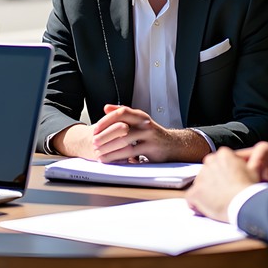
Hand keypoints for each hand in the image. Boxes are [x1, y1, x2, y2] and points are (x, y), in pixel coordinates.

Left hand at [90, 104, 207, 162]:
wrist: (173, 144)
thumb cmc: (151, 132)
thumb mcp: (139, 120)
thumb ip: (123, 113)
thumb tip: (106, 107)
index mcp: (140, 115)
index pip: (121, 113)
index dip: (106, 120)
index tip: (95, 129)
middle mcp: (145, 124)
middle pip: (120, 128)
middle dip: (105, 137)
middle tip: (94, 143)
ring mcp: (149, 136)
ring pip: (125, 143)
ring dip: (109, 150)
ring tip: (99, 155)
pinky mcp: (151, 149)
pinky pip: (131, 154)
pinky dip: (119, 158)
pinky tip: (111, 160)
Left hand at [184, 146, 257, 221]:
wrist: (245, 204)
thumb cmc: (251, 188)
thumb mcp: (256, 169)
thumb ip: (254, 160)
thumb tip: (263, 150)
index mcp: (224, 154)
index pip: (220, 163)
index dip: (225, 176)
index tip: (231, 184)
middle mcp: (209, 161)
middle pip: (209, 173)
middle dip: (214, 183)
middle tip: (224, 195)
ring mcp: (201, 177)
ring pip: (200, 185)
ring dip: (206, 194)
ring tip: (218, 204)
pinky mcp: (195, 193)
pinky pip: (191, 199)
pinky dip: (196, 205)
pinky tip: (206, 210)